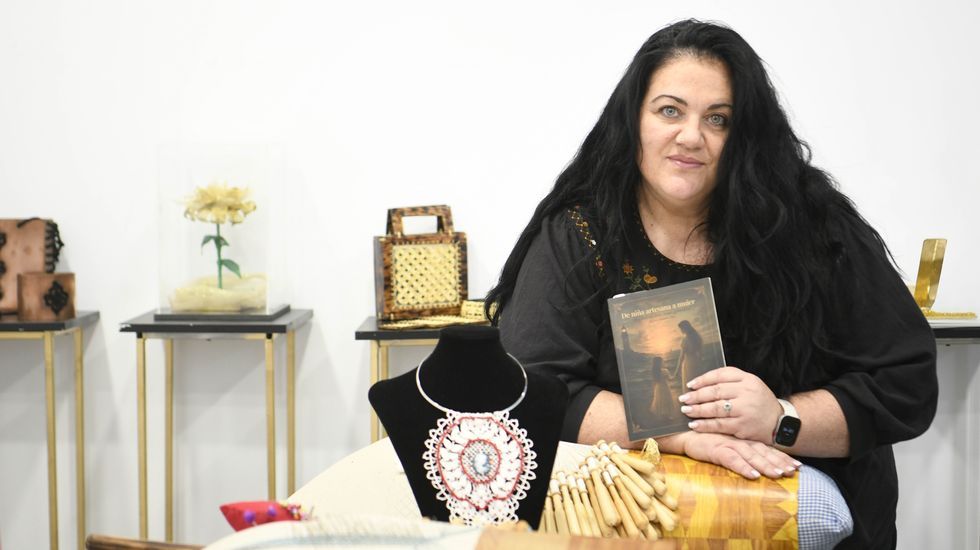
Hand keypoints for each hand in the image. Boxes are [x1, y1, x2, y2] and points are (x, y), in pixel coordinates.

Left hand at [679, 366, 782, 443]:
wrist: (780, 423)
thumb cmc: (759, 402)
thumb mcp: (751, 385)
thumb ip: (730, 382)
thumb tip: (700, 383)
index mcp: (748, 379)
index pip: (721, 375)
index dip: (703, 380)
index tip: (690, 385)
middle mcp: (747, 392)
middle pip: (716, 391)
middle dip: (696, 395)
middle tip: (683, 399)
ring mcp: (745, 409)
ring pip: (715, 408)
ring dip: (697, 410)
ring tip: (685, 411)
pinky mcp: (743, 426)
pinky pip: (719, 424)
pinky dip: (704, 425)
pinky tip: (694, 425)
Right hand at [680, 431, 799, 479]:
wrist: (680, 433)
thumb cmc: (702, 439)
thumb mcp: (724, 444)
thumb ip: (739, 450)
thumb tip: (754, 465)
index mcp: (742, 439)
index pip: (765, 448)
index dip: (781, 456)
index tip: (797, 465)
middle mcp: (738, 440)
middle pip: (763, 452)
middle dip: (779, 461)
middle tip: (794, 470)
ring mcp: (727, 444)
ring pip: (751, 456)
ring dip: (765, 465)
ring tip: (779, 474)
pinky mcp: (715, 449)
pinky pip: (732, 460)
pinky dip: (743, 467)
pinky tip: (753, 475)